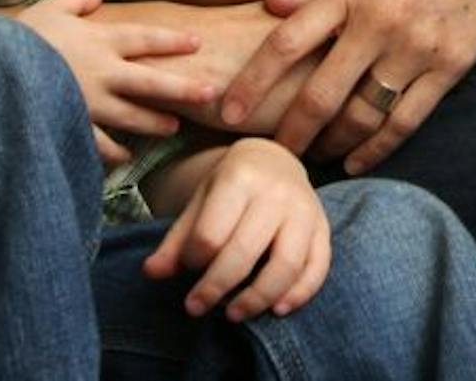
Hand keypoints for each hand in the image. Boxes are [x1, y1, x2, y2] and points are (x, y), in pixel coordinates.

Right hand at [12, 0, 214, 161]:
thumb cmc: (21, 35)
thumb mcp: (49, 7)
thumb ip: (75, 0)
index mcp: (100, 41)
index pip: (146, 40)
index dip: (172, 41)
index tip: (197, 44)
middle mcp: (103, 72)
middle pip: (152, 82)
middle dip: (183, 88)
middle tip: (210, 93)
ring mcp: (90, 103)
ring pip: (133, 116)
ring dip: (155, 123)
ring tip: (174, 128)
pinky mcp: (73, 125)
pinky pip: (99, 143)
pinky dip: (113, 152)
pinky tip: (125, 157)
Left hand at [143, 139, 330, 320]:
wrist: (274, 161)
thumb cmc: (230, 187)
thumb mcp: (199, 202)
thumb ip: (176, 240)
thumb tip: (151, 273)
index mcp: (240, 177)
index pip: (211, 234)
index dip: (194, 261)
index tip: (188, 268)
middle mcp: (276, 192)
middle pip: (244, 252)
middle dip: (216, 288)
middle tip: (196, 308)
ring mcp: (305, 210)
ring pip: (286, 265)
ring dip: (258, 298)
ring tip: (234, 314)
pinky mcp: (324, 229)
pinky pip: (318, 268)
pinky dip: (299, 294)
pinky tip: (276, 309)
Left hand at [218, 0, 475, 172]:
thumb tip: (269, 4)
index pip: (284, 44)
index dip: (250, 83)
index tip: (225, 113)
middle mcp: (376, 20)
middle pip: (317, 94)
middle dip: (289, 133)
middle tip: (272, 156)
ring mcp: (414, 46)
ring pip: (360, 114)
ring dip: (332, 144)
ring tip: (316, 156)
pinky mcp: (449, 65)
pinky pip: (404, 121)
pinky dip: (375, 148)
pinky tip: (356, 160)